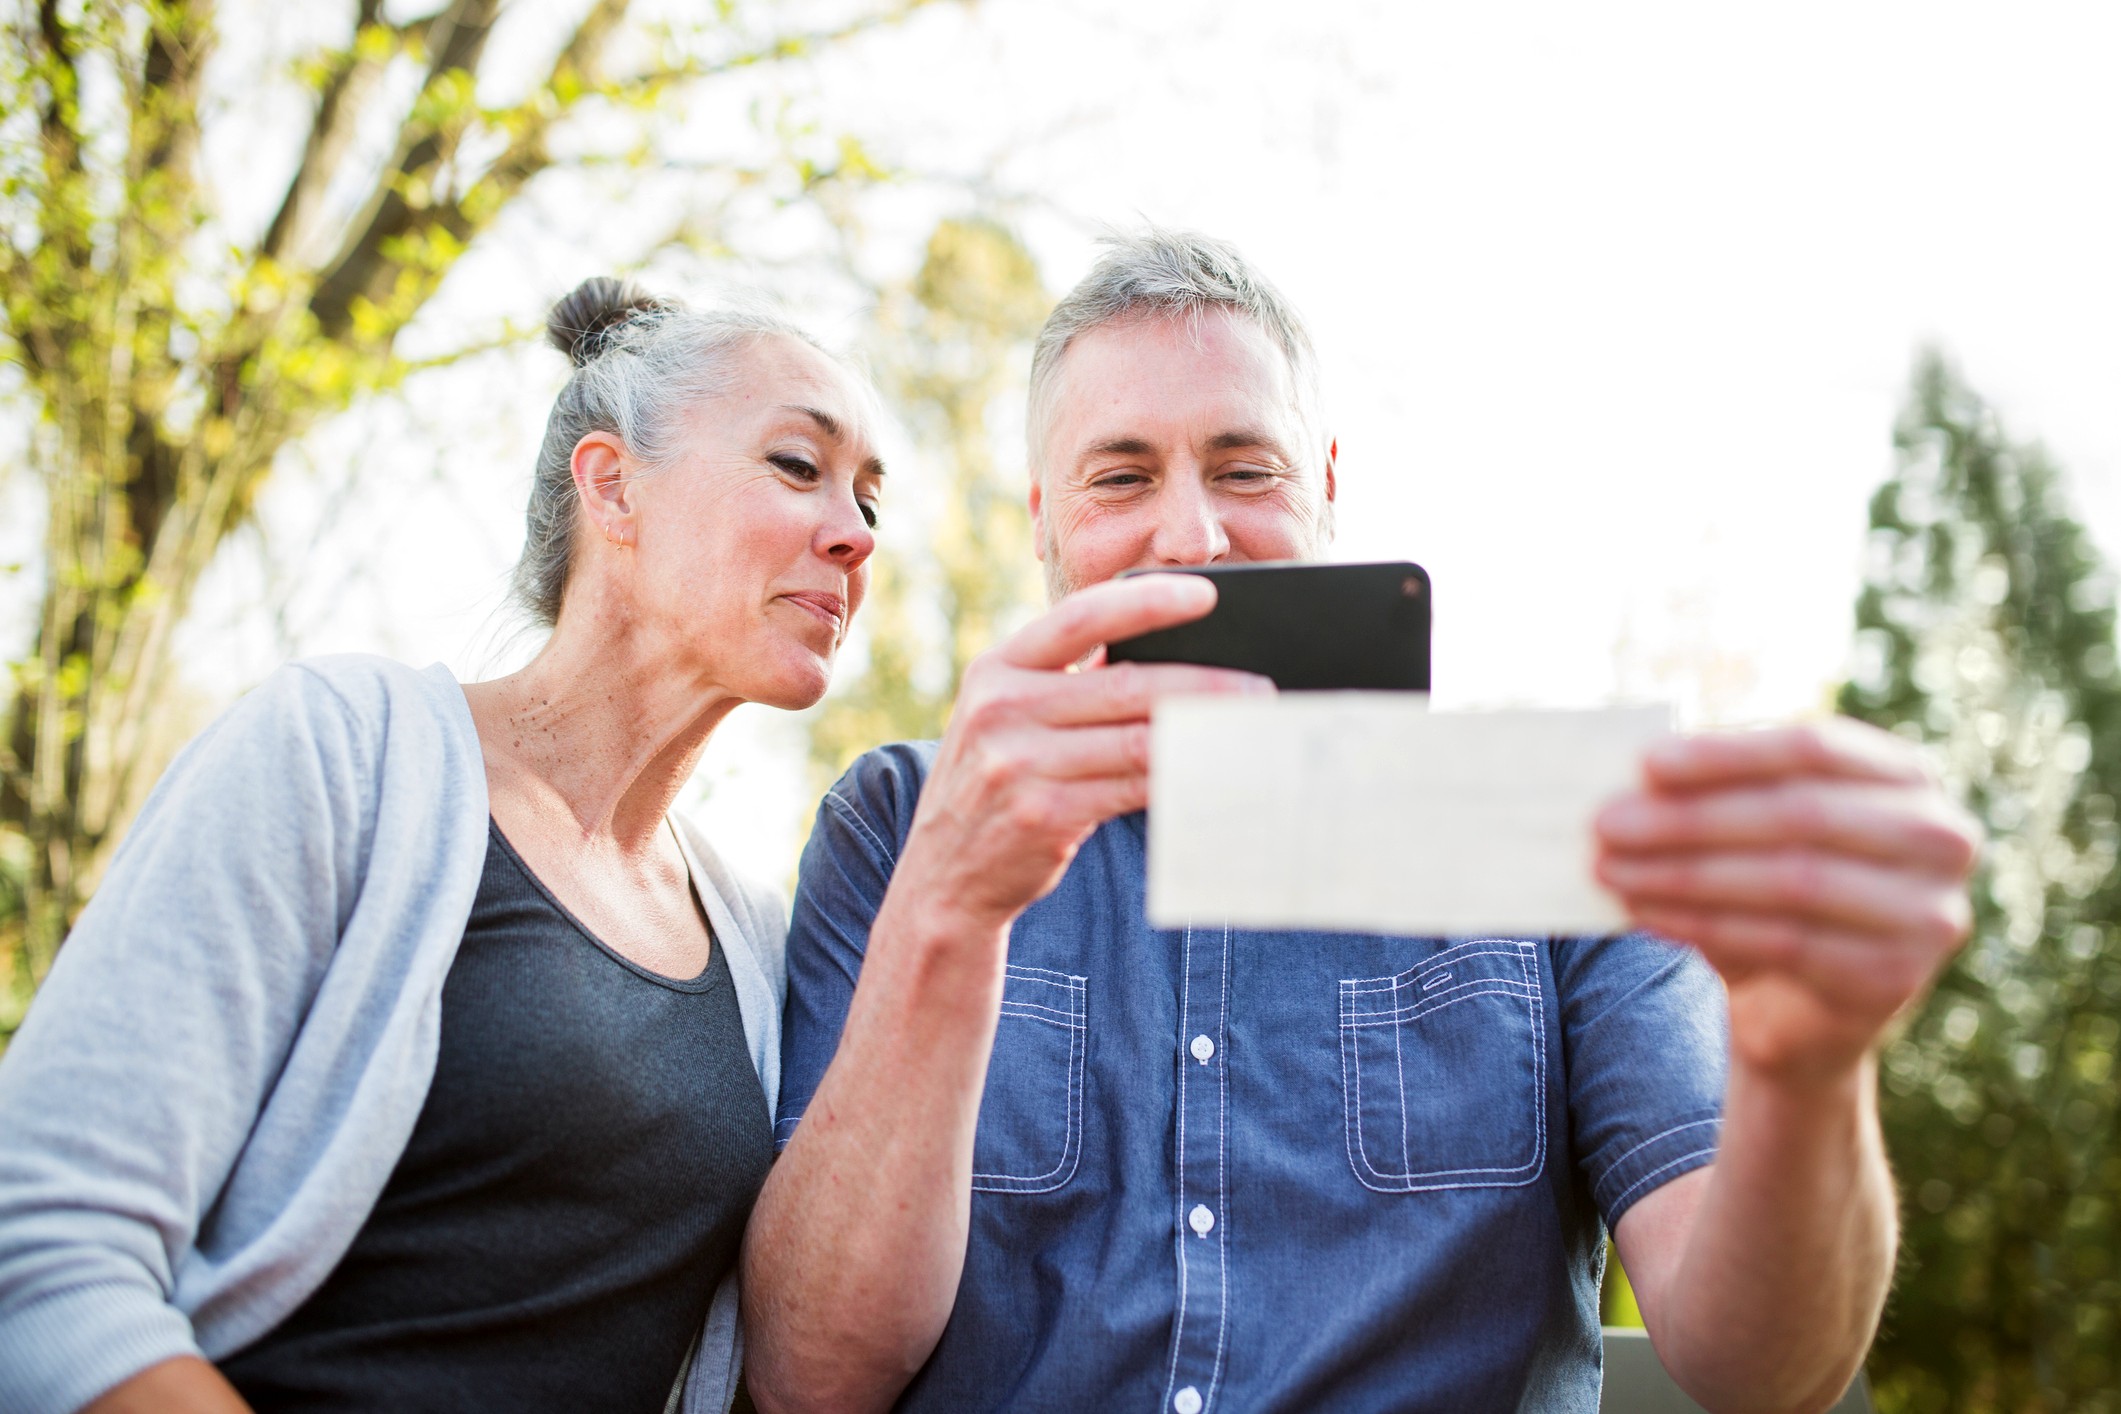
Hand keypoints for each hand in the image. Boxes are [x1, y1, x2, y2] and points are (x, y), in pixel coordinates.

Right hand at [898, 574, 1271, 929]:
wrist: (943, 875)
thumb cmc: (998, 782)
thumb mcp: (1006, 717)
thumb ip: (1066, 684)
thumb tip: (1174, 664)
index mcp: (997, 669)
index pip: (1080, 618)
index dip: (1146, 602)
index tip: (1206, 596)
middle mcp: (1002, 709)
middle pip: (1125, 686)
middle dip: (1203, 685)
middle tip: (1260, 688)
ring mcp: (1019, 765)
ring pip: (1139, 742)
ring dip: (1205, 738)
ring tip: (1250, 732)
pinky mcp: (1045, 815)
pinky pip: (1134, 790)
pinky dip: (1181, 781)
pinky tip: (1214, 776)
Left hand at [1594, 719, 1981, 1083]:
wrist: (1804, 1009)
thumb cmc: (1773, 888)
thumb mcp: (1754, 830)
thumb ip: (1717, 796)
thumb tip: (1632, 783)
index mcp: (1907, 775)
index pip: (1815, 747)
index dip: (1727, 753)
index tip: (1644, 763)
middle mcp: (1938, 836)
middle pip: (1801, 814)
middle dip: (1693, 818)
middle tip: (1606, 825)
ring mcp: (1928, 911)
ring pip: (1791, 880)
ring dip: (1686, 874)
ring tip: (1610, 870)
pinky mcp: (1893, 975)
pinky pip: (1784, 943)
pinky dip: (1704, 925)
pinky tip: (1644, 914)